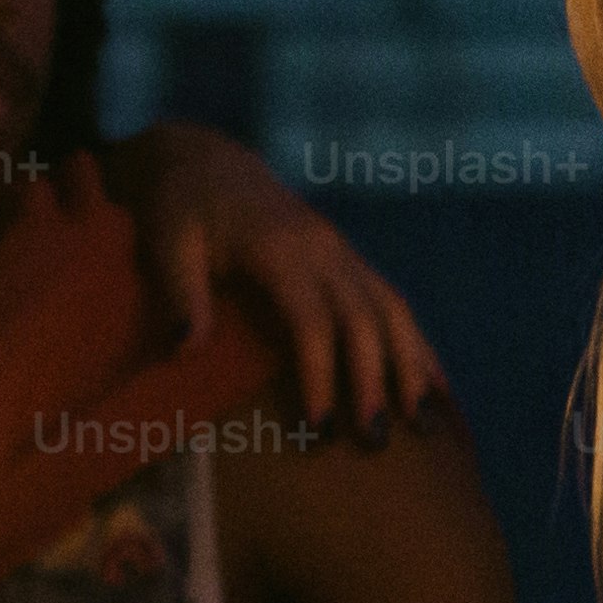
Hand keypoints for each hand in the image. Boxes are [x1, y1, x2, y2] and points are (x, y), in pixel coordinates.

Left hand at [97, 122, 449, 436]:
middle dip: (374, 382)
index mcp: (278, 247)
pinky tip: (436, 385)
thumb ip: (180, 292)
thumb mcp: (166, 242)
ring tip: (419, 424)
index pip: (312, 320)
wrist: (207, 162)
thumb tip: (188, 348)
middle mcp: (323, 248)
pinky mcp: (348, 259)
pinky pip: (393, 302)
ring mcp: (342, 252)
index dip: (320, 374)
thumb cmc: (180, 207)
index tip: (317, 428)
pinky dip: (418, 345)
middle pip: (364, 320)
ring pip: (392, 310)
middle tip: (372, 441)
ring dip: (410, 366)